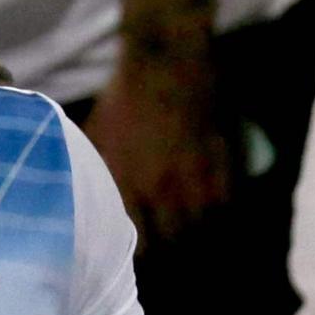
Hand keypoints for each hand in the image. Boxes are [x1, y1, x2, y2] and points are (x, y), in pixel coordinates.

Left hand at [90, 46, 232, 238]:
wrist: (162, 60)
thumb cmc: (122, 96)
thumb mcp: (95, 136)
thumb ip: (94, 173)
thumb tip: (89, 202)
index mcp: (126, 182)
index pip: (139, 241)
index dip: (141, 252)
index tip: (142, 254)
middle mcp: (161, 186)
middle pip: (175, 239)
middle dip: (172, 247)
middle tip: (171, 250)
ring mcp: (194, 175)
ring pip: (203, 225)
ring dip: (198, 233)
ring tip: (193, 239)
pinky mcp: (220, 160)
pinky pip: (225, 202)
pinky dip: (220, 211)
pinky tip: (212, 213)